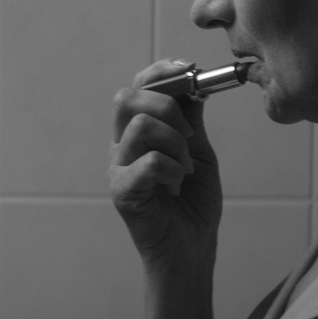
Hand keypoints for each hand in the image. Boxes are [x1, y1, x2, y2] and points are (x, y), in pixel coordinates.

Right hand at [110, 60, 223, 269]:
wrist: (192, 248)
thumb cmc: (193, 202)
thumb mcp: (198, 150)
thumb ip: (192, 118)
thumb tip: (194, 81)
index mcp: (137, 132)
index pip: (138, 86)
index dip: (161, 72)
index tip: (190, 70)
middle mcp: (121, 146)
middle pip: (127, 98)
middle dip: (166, 104)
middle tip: (189, 133)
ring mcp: (118, 168)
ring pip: (140, 125)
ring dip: (176, 142)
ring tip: (186, 167)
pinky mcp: (122, 192)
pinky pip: (147, 161)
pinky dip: (172, 167)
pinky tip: (178, 183)